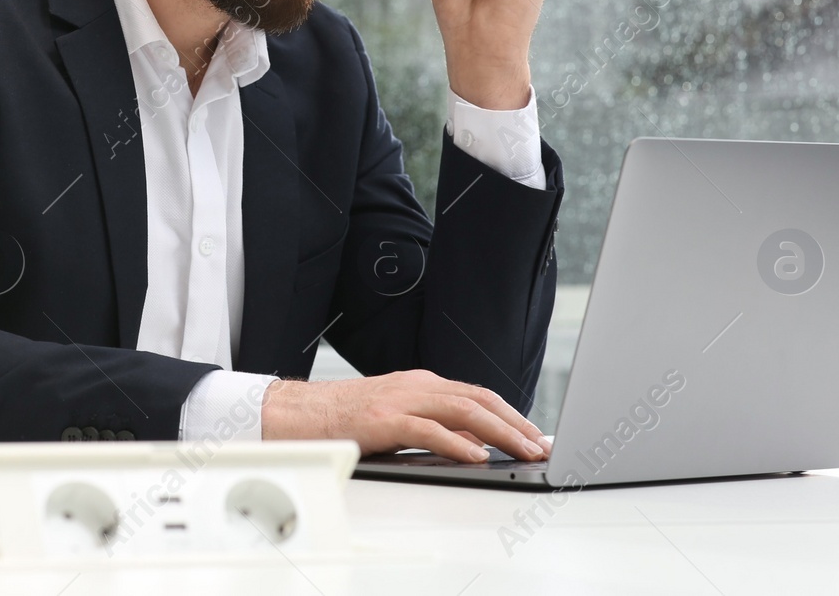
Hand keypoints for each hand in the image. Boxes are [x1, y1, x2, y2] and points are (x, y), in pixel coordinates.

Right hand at [261, 369, 551, 461]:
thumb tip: (475, 444)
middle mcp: (416, 385)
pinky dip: (458, 442)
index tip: (535, 434)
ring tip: (523, 450)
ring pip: (463, 410)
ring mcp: (401, 399)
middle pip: (479, 399)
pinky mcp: (384, 418)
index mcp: (421, 384)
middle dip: (516, 423)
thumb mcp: (397, 419)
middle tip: (541, 445)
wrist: (297, 413)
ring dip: (500, 432)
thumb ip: (434, 426)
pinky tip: (478, 455)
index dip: (511, 415)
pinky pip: (430, 429)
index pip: (478, 395)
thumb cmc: (343, 419)